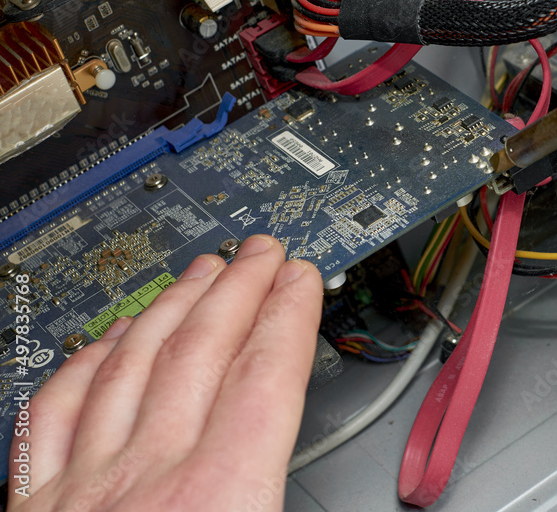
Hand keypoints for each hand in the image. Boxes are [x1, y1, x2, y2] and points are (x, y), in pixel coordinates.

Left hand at [9, 235, 322, 510]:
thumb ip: (295, 501)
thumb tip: (333, 490)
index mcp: (220, 497)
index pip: (265, 377)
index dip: (287, 314)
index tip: (298, 279)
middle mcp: (147, 481)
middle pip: (200, 354)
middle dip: (237, 290)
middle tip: (257, 255)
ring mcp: (84, 490)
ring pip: (131, 366)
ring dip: (172, 308)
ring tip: (199, 273)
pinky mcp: (36, 509)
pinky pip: (53, 414)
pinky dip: (86, 365)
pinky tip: (107, 341)